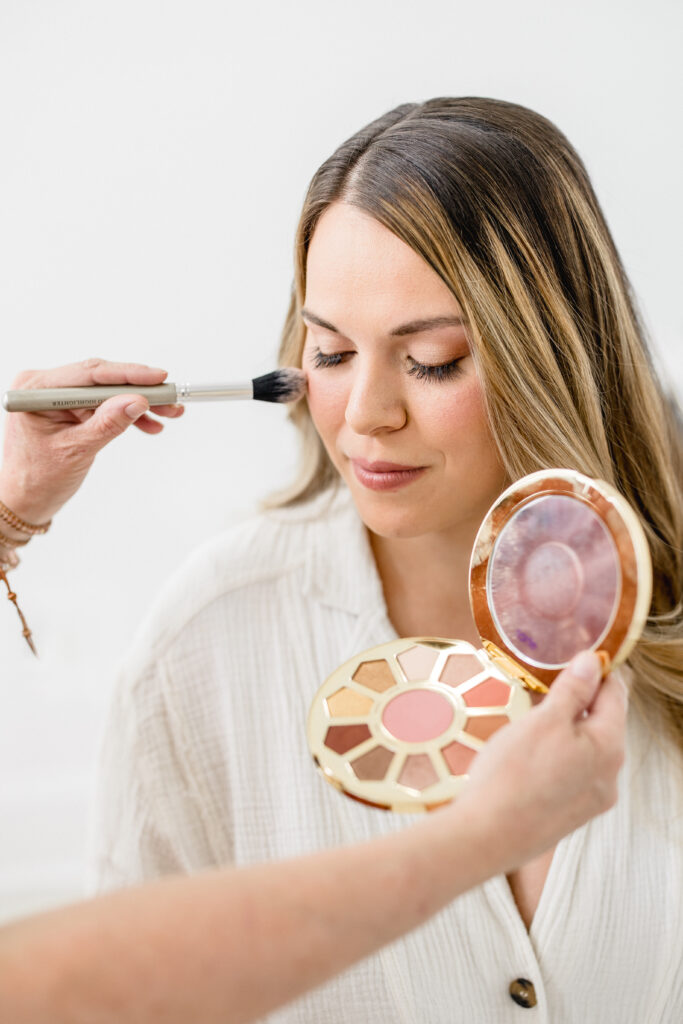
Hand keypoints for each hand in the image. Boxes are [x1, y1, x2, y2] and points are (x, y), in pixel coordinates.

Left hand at [0, 358, 183, 525]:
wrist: (24, 501)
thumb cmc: (37, 479)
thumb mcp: (76, 450)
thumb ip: (107, 423)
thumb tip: (137, 401)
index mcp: (36, 390)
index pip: (89, 374)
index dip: (128, 374)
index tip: (158, 378)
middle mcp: (45, 387)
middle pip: (101, 380)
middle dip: (139, 391)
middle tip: (170, 399)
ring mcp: (57, 398)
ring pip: (107, 393)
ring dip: (137, 404)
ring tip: (167, 414)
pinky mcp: (69, 409)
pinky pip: (103, 406)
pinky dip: (125, 415)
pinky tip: (148, 424)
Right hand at [456, 651, 626, 870]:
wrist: (486, 836)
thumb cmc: (512, 775)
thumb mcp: (543, 720)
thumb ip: (572, 690)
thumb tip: (591, 662)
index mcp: (609, 746)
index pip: (616, 694)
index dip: (597, 671)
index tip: (575, 656)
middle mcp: (609, 775)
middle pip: (603, 722)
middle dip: (578, 702)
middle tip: (545, 687)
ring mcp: (591, 799)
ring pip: (586, 750)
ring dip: (566, 731)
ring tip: (532, 724)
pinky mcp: (571, 815)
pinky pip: (573, 774)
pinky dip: (558, 757)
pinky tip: (529, 758)